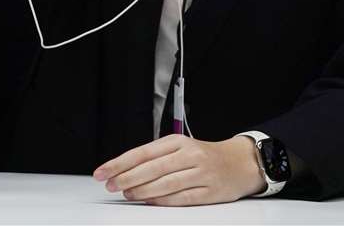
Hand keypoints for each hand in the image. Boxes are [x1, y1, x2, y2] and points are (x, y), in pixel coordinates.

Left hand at [94, 135, 265, 205]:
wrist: (241, 163)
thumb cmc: (204, 156)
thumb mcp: (179, 148)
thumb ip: (155, 158)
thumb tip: (124, 171)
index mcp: (177, 142)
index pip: (142, 152)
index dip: (120, 163)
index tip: (103, 171)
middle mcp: (190, 155)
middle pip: (152, 168)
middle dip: (127, 177)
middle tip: (111, 184)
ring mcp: (202, 173)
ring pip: (166, 183)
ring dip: (143, 190)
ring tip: (127, 193)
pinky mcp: (212, 191)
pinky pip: (184, 197)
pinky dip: (164, 200)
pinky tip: (150, 201)